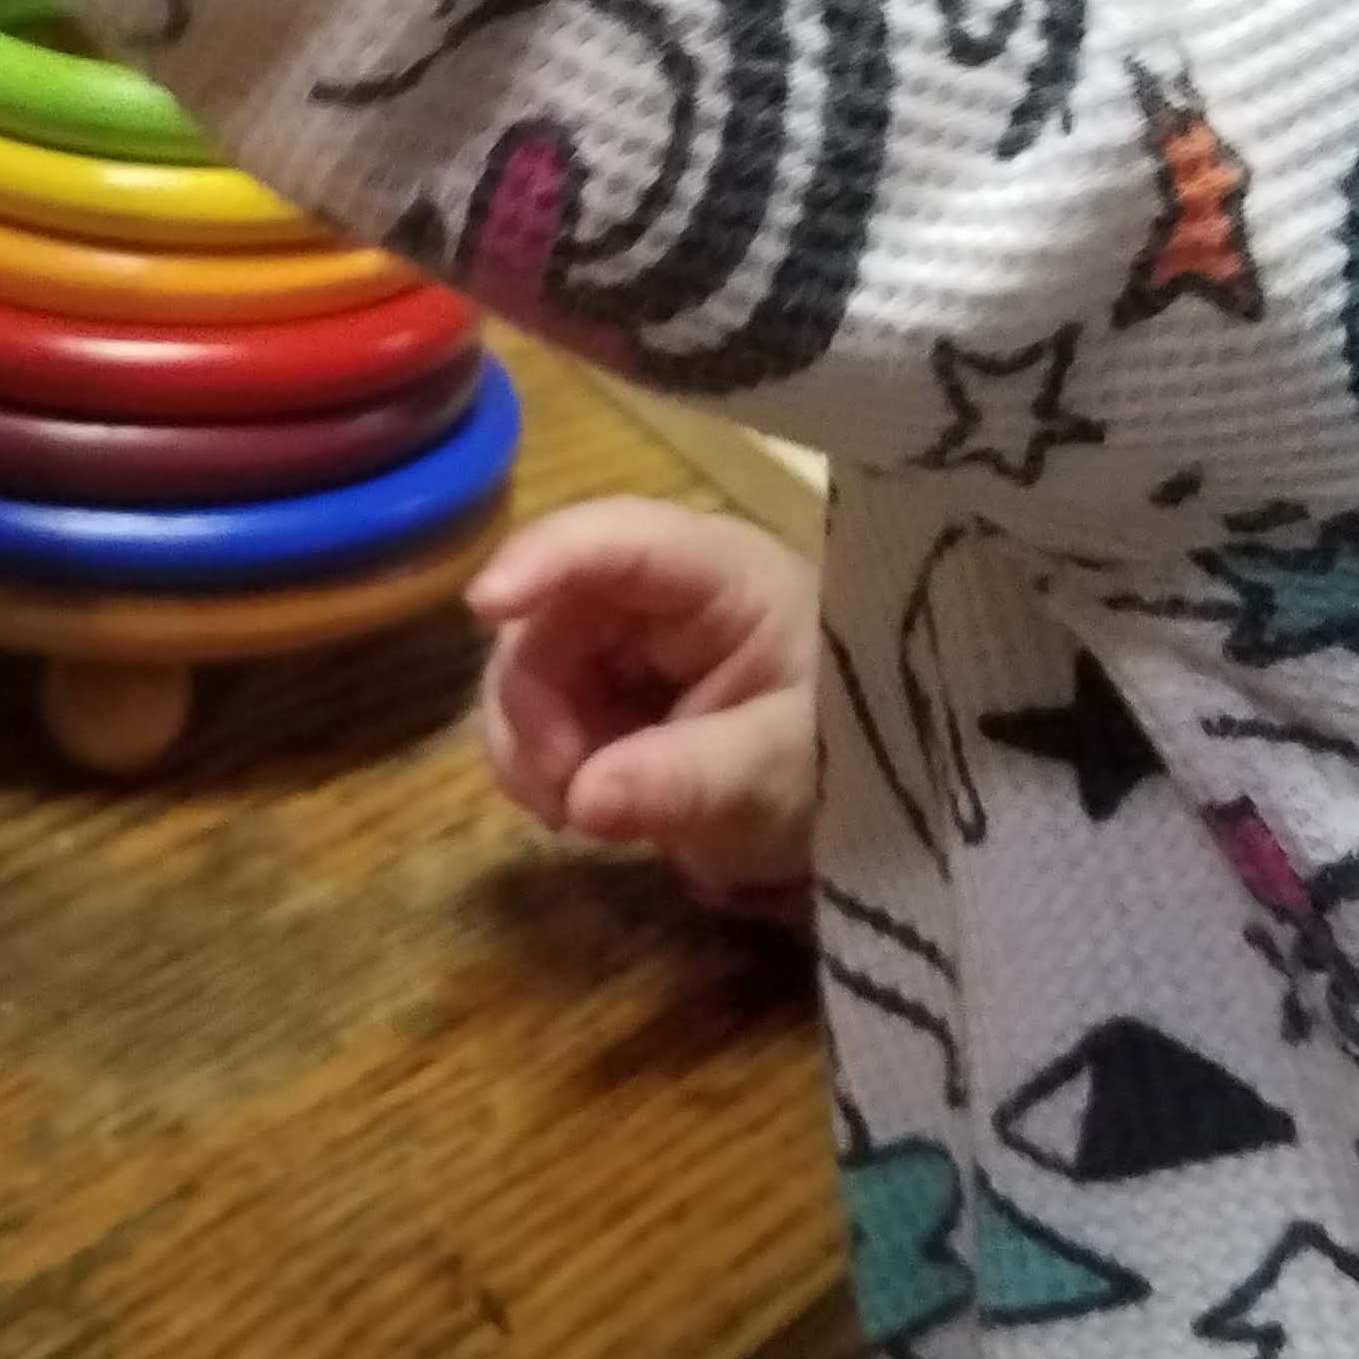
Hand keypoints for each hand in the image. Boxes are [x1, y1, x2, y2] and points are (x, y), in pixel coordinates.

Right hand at [469, 498, 819, 918]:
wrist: (873, 817)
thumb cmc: (851, 767)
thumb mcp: (778, 777)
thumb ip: (684, 779)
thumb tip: (582, 796)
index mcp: (721, 574)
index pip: (618, 540)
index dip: (545, 561)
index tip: (485, 607)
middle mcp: (662, 589)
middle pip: (551, 610)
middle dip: (532, 701)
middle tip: (562, 794)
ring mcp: (631, 637)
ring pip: (530, 662)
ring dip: (530, 741)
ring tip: (574, 813)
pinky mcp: (611, 686)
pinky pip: (538, 709)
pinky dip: (539, 761)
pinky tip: (574, 806)